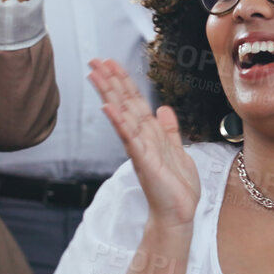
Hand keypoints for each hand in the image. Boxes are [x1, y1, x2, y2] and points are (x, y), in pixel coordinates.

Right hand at [90, 59, 199, 226]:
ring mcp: (140, 149)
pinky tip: (108, 108)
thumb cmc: (177, 188)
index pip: (134, 102)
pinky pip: (130, 138)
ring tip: (95, 75)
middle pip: (124, 103)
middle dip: (110, 81)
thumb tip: (163, 110)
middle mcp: (141, 138)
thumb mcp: (178, 151)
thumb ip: (170, 130)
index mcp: (150, 134)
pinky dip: (119, 122)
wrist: (179, 214)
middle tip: (94, 60)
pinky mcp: (143, 161)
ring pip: (122, 115)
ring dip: (109, 94)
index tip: (111, 63)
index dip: (123, 81)